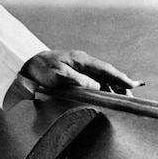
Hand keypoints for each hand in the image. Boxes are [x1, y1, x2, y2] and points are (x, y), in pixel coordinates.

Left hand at [20, 50, 142, 92]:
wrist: (26, 68)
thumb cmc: (40, 70)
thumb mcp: (59, 75)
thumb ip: (78, 80)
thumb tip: (97, 86)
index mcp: (79, 59)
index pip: (104, 68)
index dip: (118, 77)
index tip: (131, 84)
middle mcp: (82, 62)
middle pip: (106, 72)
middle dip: (119, 83)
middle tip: (131, 97)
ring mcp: (79, 67)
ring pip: (101, 77)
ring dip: (112, 86)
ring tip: (122, 98)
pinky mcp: (75, 74)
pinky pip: (94, 80)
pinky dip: (103, 87)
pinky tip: (107, 95)